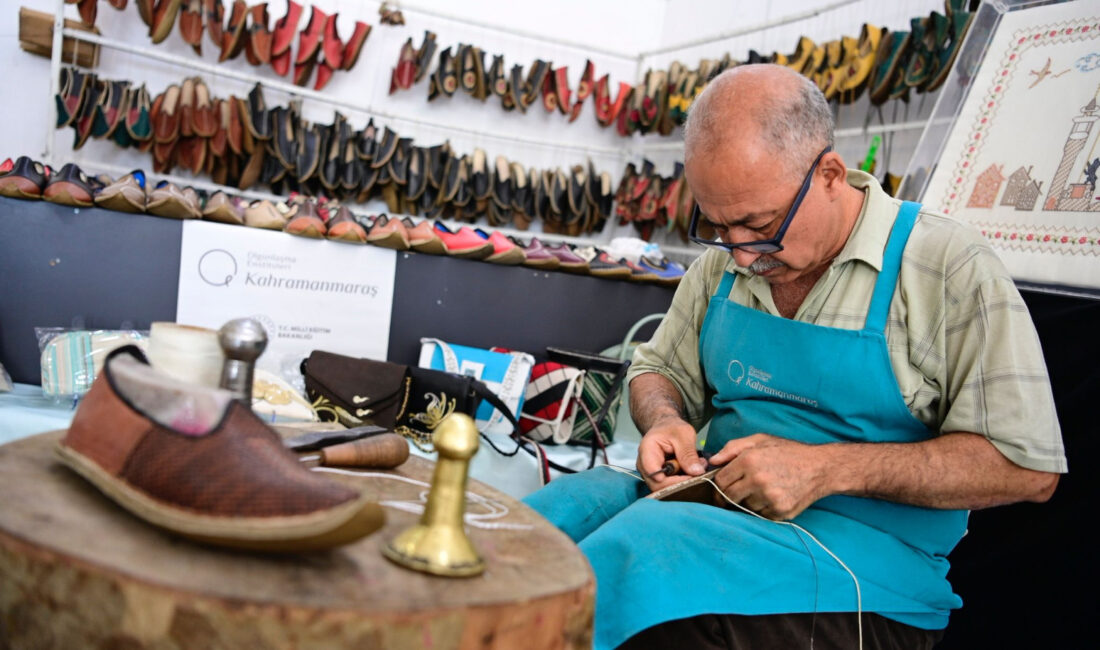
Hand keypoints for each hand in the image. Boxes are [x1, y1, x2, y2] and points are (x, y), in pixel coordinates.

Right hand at [636, 416, 706, 491]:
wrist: (666, 428)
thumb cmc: (672, 428)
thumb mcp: (684, 435)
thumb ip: (688, 454)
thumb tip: (696, 472)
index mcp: (647, 451)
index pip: (654, 474)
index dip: (673, 480)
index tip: (691, 476)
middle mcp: (644, 465)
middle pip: (658, 485)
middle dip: (680, 482)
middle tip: (698, 473)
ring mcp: (650, 473)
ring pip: (665, 487)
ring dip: (683, 481)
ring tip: (697, 467)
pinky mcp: (658, 478)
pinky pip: (669, 486)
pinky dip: (682, 480)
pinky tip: (691, 470)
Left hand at [707, 433, 832, 519]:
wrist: (820, 467)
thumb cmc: (788, 452)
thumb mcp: (760, 440)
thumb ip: (733, 448)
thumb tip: (713, 461)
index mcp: (749, 461)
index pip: (720, 481)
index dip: (718, 485)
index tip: (720, 488)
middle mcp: (758, 480)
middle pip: (729, 498)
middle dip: (728, 497)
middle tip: (735, 494)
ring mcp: (770, 498)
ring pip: (745, 507)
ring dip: (748, 502)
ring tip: (761, 490)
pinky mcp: (780, 511)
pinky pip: (761, 515)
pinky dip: (763, 509)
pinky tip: (773, 497)